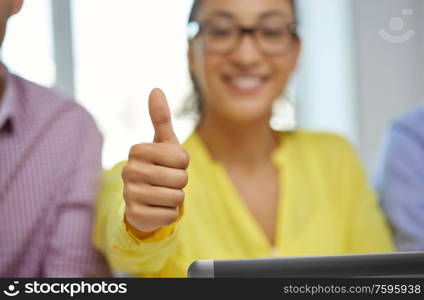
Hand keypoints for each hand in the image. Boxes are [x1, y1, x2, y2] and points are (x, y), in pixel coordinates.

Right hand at [122, 89, 188, 234]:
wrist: (143, 199)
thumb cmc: (158, 166)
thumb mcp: (163, 143)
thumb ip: (161, 118)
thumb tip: (156, 89)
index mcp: (138, 150)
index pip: (182, 158)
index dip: (182, 164)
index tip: (170, 164)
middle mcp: (129, 170)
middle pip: (180, 179)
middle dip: (180, 182)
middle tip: (166, 181)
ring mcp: (129, 194)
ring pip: (176, 198)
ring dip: (175, 198)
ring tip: (161, 194)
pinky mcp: (134, 215)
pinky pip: (170, 215)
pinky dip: (169, 213)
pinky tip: (156, 208)